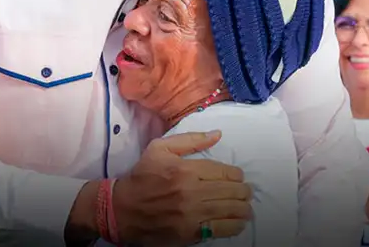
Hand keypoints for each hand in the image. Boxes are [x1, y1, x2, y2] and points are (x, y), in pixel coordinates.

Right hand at [113, 131, 252, 245]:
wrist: (122, 209)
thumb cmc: (142, 177)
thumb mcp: (160, 149)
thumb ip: (190, 140)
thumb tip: (217, 134)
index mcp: (185, 169)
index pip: (223, 171)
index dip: (236, 175)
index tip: (238, 177)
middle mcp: (191, 191)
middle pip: (230, 191)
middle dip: (244, 191)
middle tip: (246, 192)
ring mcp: (191, 214)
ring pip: (229, 210)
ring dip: (243, 208)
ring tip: (246, 207)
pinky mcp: (190, 232)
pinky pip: (220, 229)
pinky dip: (234, 226)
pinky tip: (239, 222)